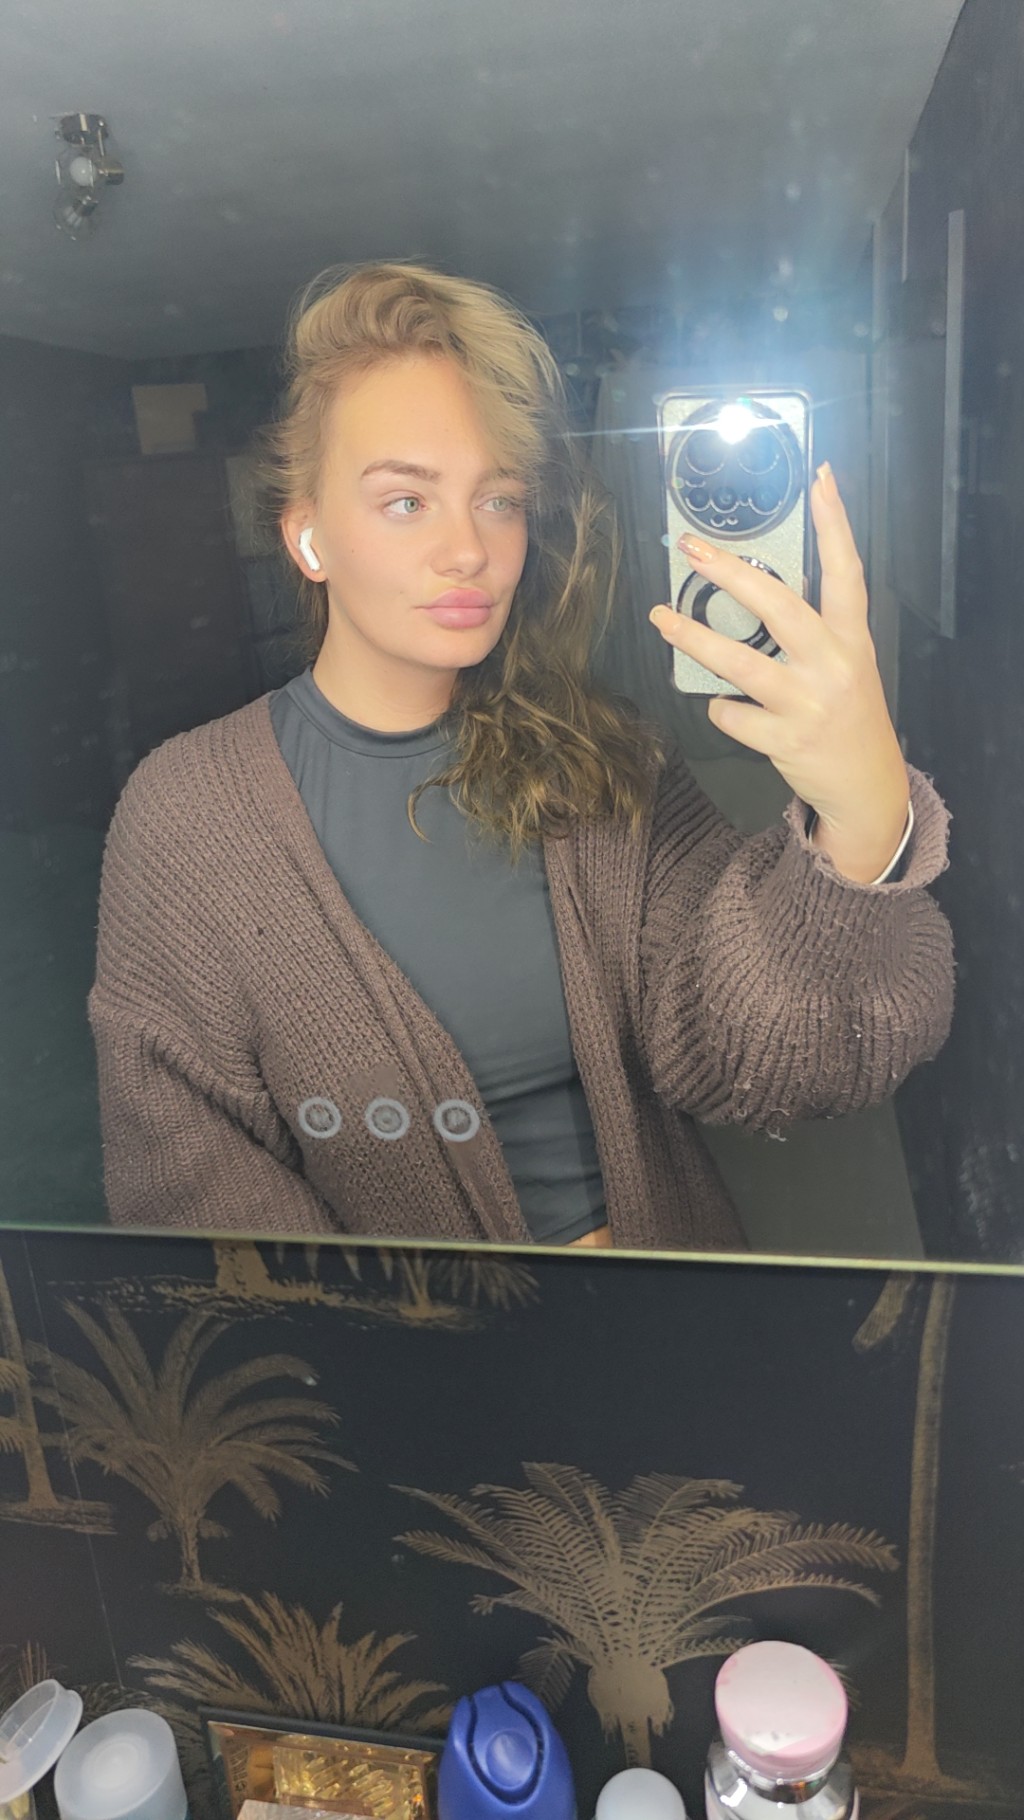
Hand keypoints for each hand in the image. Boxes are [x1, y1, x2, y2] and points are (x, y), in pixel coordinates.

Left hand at [649, 462, 909, 882]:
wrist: (866, 786)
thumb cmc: (848, 716)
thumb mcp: (846, 665)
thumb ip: (814, 632)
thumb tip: (758, 593)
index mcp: (851, 638)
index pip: (846, 570)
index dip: (834, 523)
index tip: (820, 477)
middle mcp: (833, 664)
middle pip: (778, 605)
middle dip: (729, 573)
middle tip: (691, 550)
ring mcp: (808, 702)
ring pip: (740, 661)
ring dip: (693, 638)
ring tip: (661, 618)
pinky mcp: (786, 739)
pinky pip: (732, 714)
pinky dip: (720, 708)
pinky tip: (725, 707)